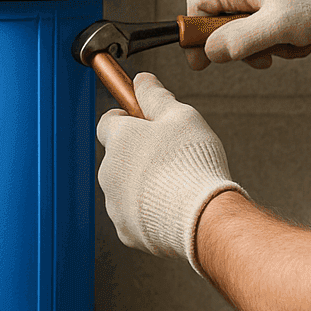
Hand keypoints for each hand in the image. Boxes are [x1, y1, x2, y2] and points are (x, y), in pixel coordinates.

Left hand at [96, 73, 244, 272]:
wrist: (202, 216)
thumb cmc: (193, 164)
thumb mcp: (181, 116)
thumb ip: (156, 96)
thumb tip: (142, 79)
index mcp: (119, 139)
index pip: (108, 122)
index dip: (127, 119)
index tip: (143, 121)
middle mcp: (109, 170)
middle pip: (118, 156)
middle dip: (138, 154)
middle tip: (170, 155)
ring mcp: (115, 203)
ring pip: (125, 188)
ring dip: (143, 184)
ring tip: (176, 183)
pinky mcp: (126, 230)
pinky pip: (134, 216)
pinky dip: (148, 211)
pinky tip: (173, 206)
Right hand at [185, 0, 310, 68]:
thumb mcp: (278, 26)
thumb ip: (240, 41)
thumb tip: (210, 52)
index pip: (199, 2)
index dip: (196, 33)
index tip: (203, 61)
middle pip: (225, 17)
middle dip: (244, 44)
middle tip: (265, 57)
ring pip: (250, 24)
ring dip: (269, 43)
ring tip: (294, 45)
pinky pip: (270, 21)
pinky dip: (284, 36)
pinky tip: (304, 38)